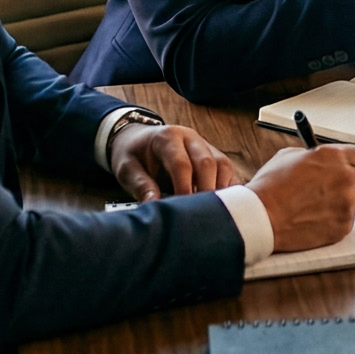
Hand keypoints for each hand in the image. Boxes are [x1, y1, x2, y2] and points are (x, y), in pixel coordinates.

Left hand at [108, 122, 238, 201]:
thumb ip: (140, 185)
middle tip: (198, 216)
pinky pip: (228, 171)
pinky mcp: (214, 155)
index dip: (183, 188)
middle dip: (205, 191)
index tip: (182, 211)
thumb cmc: (133, 155)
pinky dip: (226, 189)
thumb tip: (153, 205)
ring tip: (209, 213)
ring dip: (219, 190)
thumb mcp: (127, 168)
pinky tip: (218, 206)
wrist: (139, 140)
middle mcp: (191, 137)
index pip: (181, 164)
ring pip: (222, 165)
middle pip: (207, 163)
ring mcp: (205, 145)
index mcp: (168, 137)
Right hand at [248, 143, 354, 253]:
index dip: (353, 163)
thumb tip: (321, 160)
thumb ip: (313, 156)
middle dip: (350, 184)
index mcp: (334, 157)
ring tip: (324, 207)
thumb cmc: (270, 187)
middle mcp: (345, 178)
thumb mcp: (289, 156)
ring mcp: (346, 203)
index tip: (349, 168)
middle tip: (334, 190)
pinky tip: (319, 219)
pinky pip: (349, 221)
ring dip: (347, 204)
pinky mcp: (343, 226)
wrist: (262, 216)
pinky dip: (338, 221)